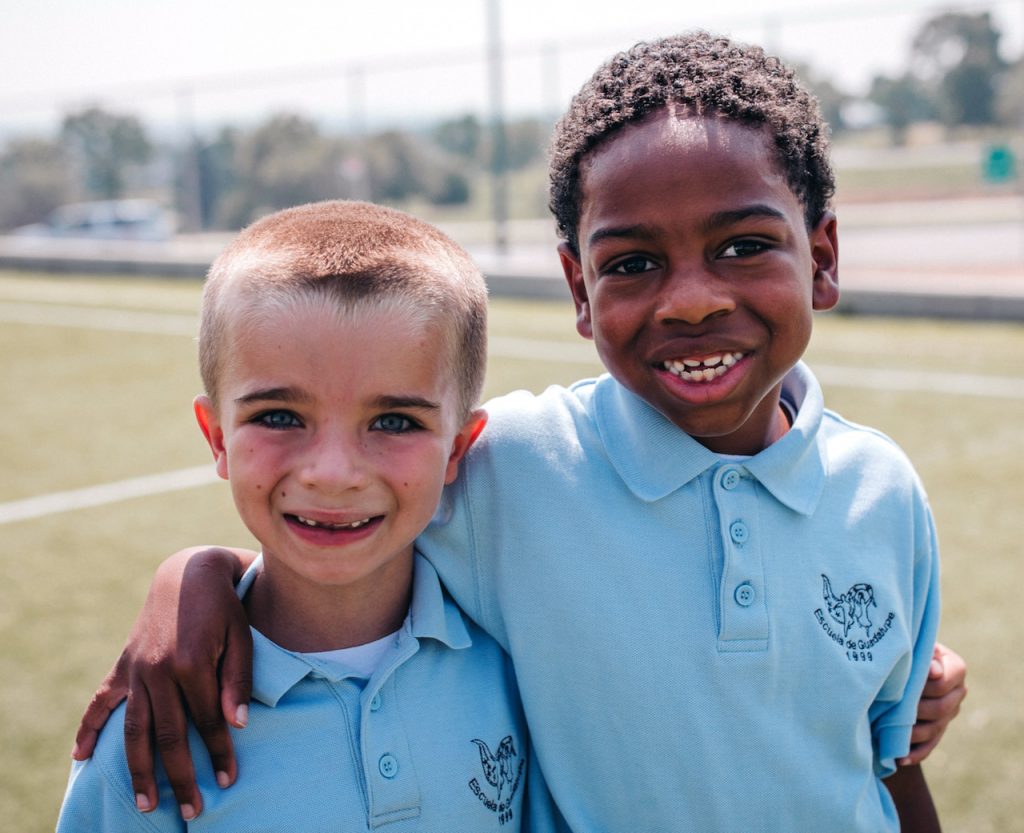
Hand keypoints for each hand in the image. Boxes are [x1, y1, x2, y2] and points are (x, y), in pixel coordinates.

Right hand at [72, 547, 255, 818]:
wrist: (189, 573)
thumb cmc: (225, 607)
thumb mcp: (242, 638)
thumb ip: (237, 682)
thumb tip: (237, 726)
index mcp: (192, 663)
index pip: (208, 722)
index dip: (219, 754)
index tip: (228, 781)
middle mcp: (158, 669)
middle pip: (169, 736)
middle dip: (182, 776)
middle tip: (193, 810)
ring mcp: (136, 668)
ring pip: (134, 729)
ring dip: (139, 769)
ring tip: (145, 804)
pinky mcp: (123, 664)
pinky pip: (101, 701)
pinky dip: (88, 729)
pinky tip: (79, 758)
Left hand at [900, 641, 966, 764]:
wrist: (899, 663)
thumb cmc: (904, 648)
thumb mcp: (913, 645)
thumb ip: (923, 656)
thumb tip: (933, 671)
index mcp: (955, 668)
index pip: (942, 684)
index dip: (922, 687)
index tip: (901, 686)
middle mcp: (957, 692)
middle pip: (941, 710)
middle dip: (915, 711)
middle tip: (889, 711)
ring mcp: (949, 714)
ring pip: (934, 730)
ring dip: (912, 734)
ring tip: (888, 735)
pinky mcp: (938, 730)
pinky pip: (929, 746)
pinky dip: (915, 753)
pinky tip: (899, 759)